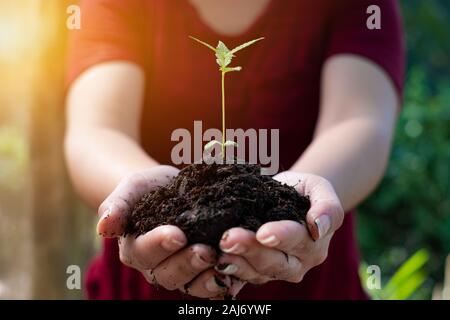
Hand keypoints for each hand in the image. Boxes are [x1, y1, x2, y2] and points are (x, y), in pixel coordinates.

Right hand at [97, 165, 233, 298]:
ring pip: (192, 285)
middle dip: (188, 263)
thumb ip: (116, 206)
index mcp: (137, 249)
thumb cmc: (149, 189)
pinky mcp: (205, 272)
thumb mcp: (132, 189)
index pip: (145, 252)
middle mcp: (158, 267)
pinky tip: (237, 271)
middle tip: (205, 250)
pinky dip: (225, 281)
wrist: (173, 189)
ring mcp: (183, 272)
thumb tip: (103, 227)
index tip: (177, 234)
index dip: (160, 245)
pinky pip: (213, 284)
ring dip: (207, 277)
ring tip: (222, 261)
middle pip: (170, 274)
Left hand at [215, 171, 343, 294]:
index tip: (263, 232)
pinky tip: (214, 264)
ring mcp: (275, 271)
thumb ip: (328, 207)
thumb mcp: (321, 190)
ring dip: (236, 263)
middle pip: (274, 261)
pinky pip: (241, 277)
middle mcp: (297, 263)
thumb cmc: (306, 192)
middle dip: (251, 250)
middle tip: (229, 238)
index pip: (298, 241)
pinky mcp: (256, 272)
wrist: (290, 199)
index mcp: (313, 244)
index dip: (281, 237)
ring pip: (256, 272)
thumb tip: (318, 226)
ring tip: (219, 251)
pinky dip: (228, 273)